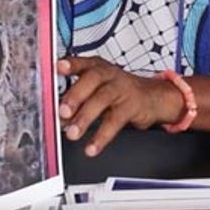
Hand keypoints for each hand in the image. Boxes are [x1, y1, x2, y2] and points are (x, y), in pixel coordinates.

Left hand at [57, 57, 182, 156]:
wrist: (151, 97)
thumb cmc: (118, 91)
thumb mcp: (97, 89)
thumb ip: (77, 100)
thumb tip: (58, 117)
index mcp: (97, 67)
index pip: (83, 62)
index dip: (71, 64)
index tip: (59, 67)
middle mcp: (109, 75)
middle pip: (92, 79)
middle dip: (76, 95)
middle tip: (63, 111)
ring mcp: (121, 89)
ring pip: (103, 99)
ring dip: (85, 117)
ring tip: (73, 133)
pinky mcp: (132, 106)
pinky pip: (115, 121)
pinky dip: (102, 136)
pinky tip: (92, 147)